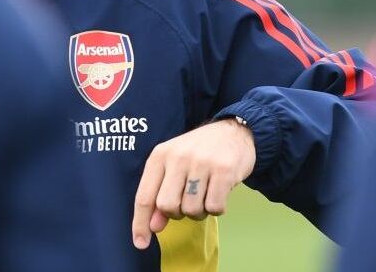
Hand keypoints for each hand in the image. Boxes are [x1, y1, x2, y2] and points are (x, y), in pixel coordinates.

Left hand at [131, 118, 254, 249]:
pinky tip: (219, 192)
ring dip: (199, 211)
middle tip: (187, 201)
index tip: (140, 243)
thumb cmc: (199, 153)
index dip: (141, 223)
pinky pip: (215, 208)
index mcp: (160, 155)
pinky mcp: (224, 170)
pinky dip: (217, 208)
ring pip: (192, 210)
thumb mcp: (173, 166)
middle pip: (167, 206)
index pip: (145, 196)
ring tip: (205, 193)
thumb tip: (153, 227)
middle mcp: (179, 156)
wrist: (234, 131)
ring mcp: (202, 162)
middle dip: (177, 213)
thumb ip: (160, 194)